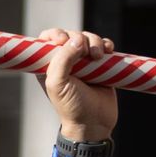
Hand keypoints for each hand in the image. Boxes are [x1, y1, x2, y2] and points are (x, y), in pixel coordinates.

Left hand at [35, 29, 117, 143]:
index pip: (47, 39)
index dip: (55, 34)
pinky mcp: (100, 64)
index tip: (62, 41)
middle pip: (71, 34)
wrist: (94, 122)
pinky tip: (108, 51)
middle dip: (80, 38)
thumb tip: (77, 39)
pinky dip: (106, 44)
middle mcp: (65, 61)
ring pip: (88, 37)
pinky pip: (103, 44)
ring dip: (95, 41)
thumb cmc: (72, 106)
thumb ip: (62, 59)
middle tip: (87, 52)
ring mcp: (83, 61)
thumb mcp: (58, 84)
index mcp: (49, 65)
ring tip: (98, 56)